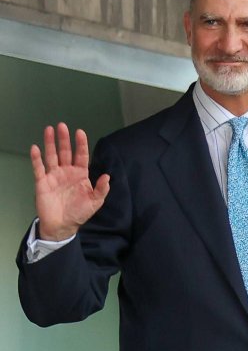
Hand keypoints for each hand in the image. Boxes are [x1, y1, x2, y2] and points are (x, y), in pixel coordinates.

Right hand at [30, 124, 109, 239]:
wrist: (63, 225)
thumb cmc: (79, 212)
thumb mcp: (95, 202)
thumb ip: (101, 189)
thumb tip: (108, 176)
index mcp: (80, 174)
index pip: (81, 156)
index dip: (81, 144)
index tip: (80, 132)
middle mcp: (66, 172)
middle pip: (65, 152)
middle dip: (64, 139)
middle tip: (62, 126)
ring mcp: (54, 175)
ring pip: (51, 156)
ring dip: (50, 143)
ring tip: (49, 129)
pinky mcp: (42, 182)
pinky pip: (39, 168)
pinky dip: (37, 158)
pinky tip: (36, 148)